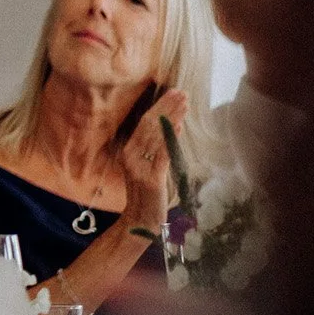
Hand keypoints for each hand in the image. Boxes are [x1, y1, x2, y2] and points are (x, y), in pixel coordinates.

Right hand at [121, 88, 187, 228]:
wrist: (139, 222)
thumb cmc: (146, 195)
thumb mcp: (145, 169)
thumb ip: (154, 151)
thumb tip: (170, 128)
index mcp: (128, 152)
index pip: (144, 123)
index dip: (159, 107)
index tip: (173, 93)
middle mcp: (130, 156)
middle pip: (149, 126)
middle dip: (167, 107)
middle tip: (182, 92)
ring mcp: (139, 168)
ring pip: (156, 137)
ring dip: (172, 118)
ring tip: (184, 104)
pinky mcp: (150, 179)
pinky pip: (161, 155)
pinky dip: (169, 140)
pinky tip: (178, 127)